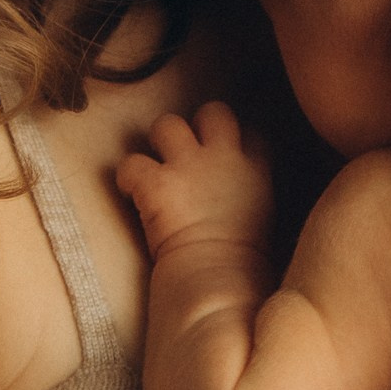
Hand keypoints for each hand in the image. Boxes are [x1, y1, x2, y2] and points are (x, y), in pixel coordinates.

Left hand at [115, 102, 275, 262]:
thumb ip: (252, 194)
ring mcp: (187, 167)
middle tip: (186, 152)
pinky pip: (130, 163)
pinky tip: (130, 194)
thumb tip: (238, 196)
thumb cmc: (242, 263)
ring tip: (155, 168)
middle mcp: (223, 158)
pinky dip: (126, 178)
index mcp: (255, 171)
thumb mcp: (264, 219)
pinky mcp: (155, 183)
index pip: (253, 132)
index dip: (236, 139)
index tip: (226, 154)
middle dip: (197, 125)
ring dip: (157, 143)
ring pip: (167, 124)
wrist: (218, 278)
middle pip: (214, 111)